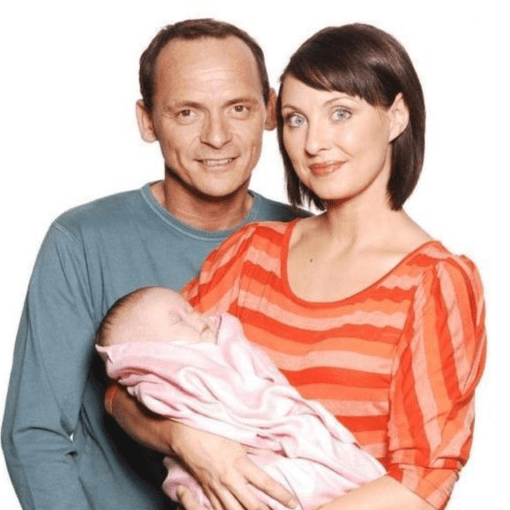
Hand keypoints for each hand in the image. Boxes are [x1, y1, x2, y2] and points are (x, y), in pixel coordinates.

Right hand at [169, 421, 296, 509]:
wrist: (185, 435)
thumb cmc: (213, 431)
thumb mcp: (238, 438)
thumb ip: (257, 448)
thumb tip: (276, 453)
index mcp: (240, 463)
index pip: (266, 483)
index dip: (282, 495)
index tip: (294, 503)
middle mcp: (229, 479)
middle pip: (252, 505)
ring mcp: (216, 488)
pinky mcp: (206, 491)